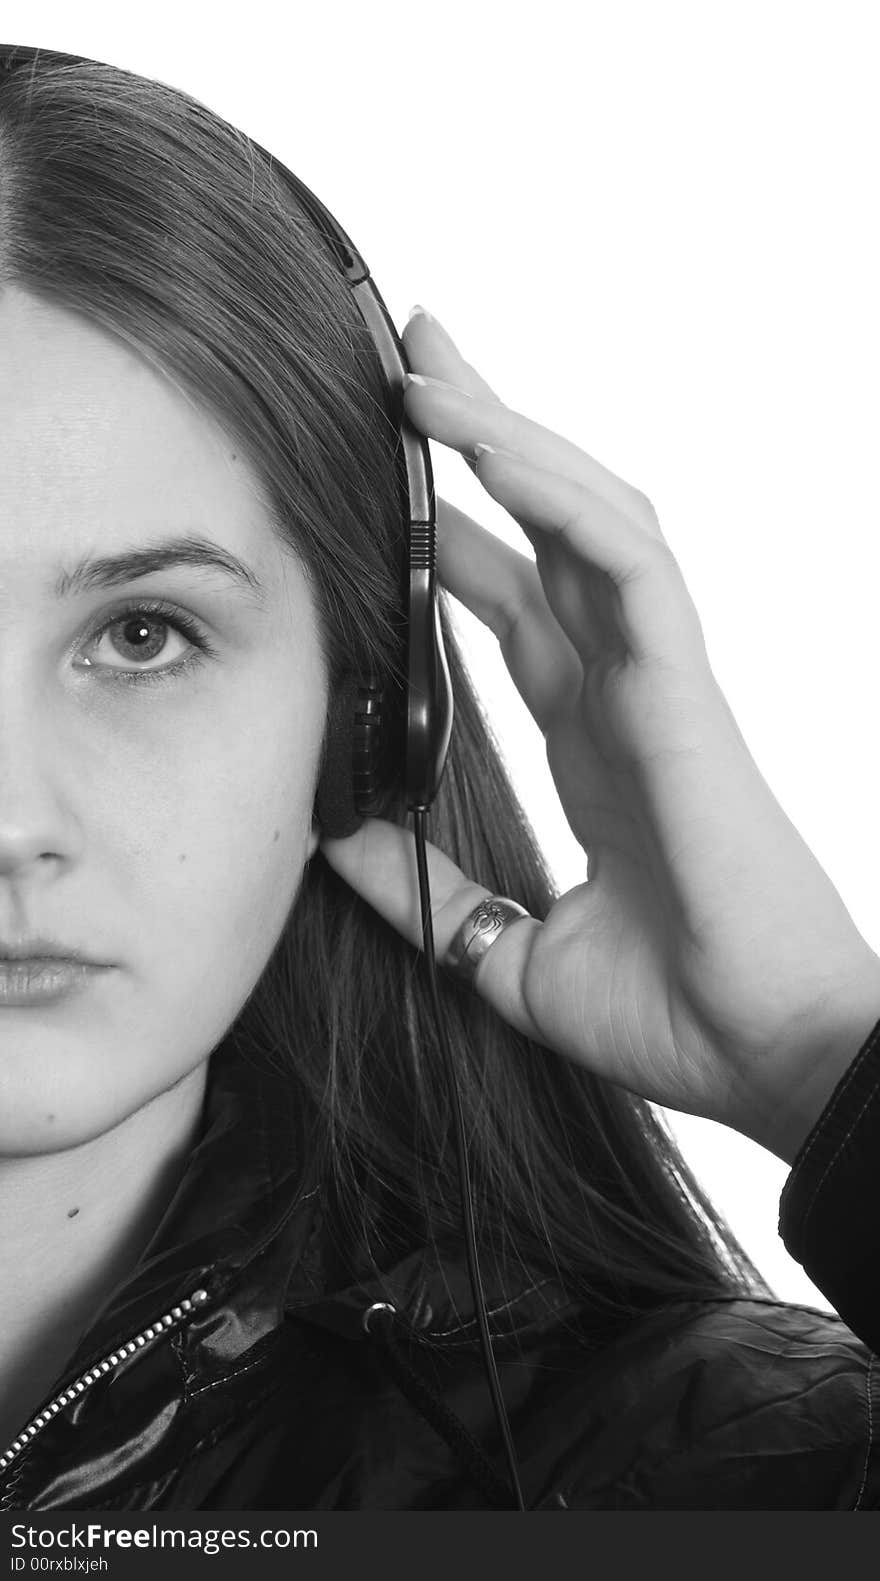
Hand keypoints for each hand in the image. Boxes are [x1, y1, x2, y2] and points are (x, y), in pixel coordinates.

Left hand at [319, 306, 879, 1163]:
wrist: (763, 1058)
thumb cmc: (671, 1012)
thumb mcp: (501, 949)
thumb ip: (425, 888)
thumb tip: (332, 841)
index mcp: (589, 738)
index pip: (513, 602)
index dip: (456, 527)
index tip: (389, 470)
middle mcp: (622, 691)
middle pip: (547, 530)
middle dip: (483, 438)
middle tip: (409, 359)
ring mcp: (658, 682)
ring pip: (588, 518)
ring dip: (510, 437)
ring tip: (426, 368)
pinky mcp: (687, 692)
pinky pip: (629, 564)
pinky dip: (565, 497)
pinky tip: (498, 445)